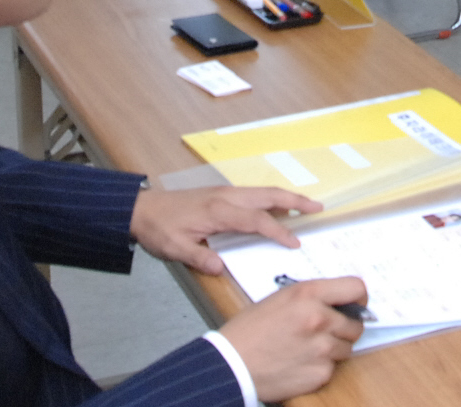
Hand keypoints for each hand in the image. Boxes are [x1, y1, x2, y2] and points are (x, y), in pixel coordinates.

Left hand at [129, 185, 321, 275]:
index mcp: (219, 211)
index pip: (257, 220)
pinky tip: (276, 206)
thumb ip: (199, 257)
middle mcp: (227, 197)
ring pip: (262, 191)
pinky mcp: (221, 193)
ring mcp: (225, 192)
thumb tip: (221, 268)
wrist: (141, 208)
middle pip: (268, 196)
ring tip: (306, 205)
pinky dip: (271, 198)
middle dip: (295, 201)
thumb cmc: (159, 228)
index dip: (278, 232)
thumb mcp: (175, 248)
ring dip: (285, 197)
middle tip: (318, 207)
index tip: (295, 243)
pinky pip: (253, 193)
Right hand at [217, 277, 366, 402]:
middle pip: (356, 324)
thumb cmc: (250, 330)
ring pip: (346, 348)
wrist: (231, 364)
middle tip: (325, 332)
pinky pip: (332, 368)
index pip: (356, 288)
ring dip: (333, 349)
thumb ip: (312, 297)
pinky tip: (300, 364)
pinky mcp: (320, 374)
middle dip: (344, 328)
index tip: (355, 305)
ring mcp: (322, 348)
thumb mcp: (281, 298)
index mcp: (309, 295)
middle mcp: (320, 319)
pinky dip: (320, 368)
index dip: (358, 298)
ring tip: (307, 349)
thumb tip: (339, 301)